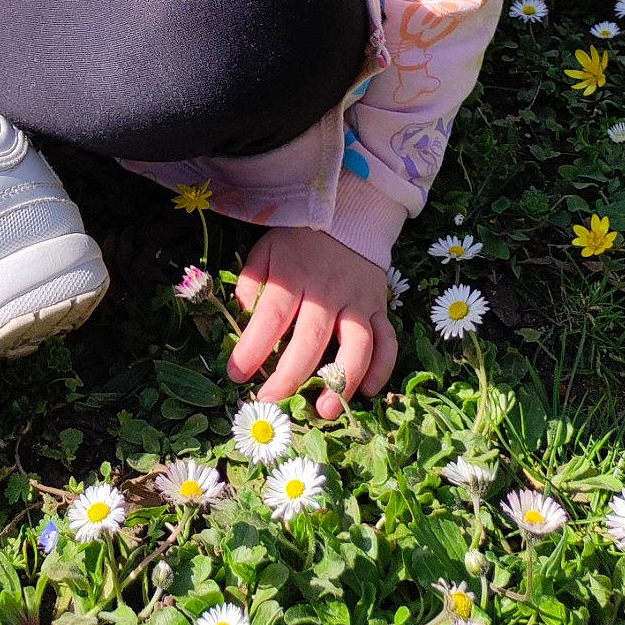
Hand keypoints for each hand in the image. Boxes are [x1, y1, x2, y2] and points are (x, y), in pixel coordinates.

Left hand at [225, 225, 397, 422]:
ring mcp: (357, 300)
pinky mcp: (378, 307)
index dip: (253, 348)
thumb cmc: (300, 239)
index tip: (237, 374)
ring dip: (342, 382)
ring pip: (356, 345)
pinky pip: (388, 340)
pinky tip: (367, 391)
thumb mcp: (266, 249)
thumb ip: (251, 281)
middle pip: (310, 339)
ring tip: (324, 411)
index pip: (271, 316)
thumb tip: (242, 315)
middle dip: (289, 377)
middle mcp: (327, 290)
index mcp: (292, 273)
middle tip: (271, 402)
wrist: (350, 213)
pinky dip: (382, 368)